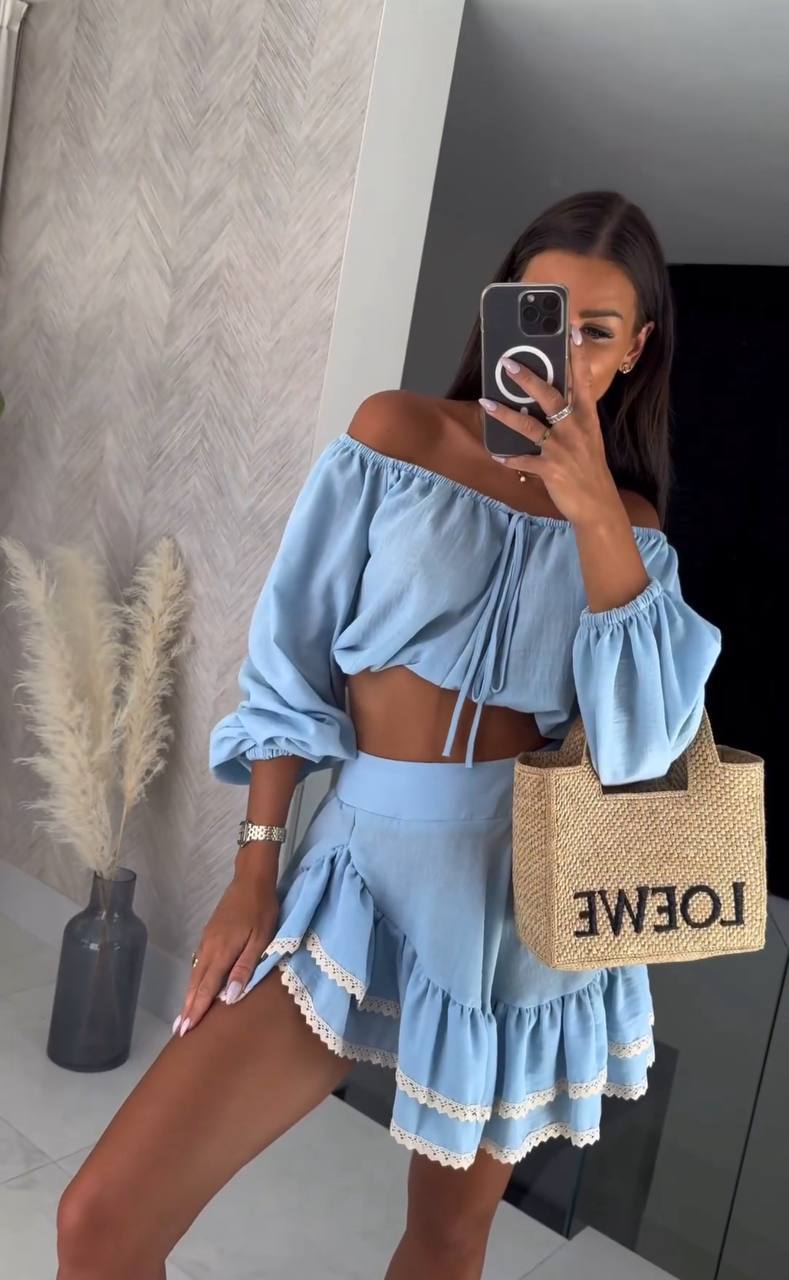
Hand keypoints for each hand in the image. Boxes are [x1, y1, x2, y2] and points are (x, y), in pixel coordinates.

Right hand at [171, 875, 279, 1036]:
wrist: (251, 880)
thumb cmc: (261, 910)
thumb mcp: (261, 939)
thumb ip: (245, 968)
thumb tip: (229, 998)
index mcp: (221, 951)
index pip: (206, 988)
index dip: (197, 1010)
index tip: (186, 1030)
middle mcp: (209, 948)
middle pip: (196, 983)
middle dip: (187, 1007)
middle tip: (179, 1031)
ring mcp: (207, 940)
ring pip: (196, 973)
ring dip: (189, 995)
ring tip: (184, 1015)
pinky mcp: (210, 934)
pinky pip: (199, 963)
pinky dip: (195, 980)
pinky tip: (196, 987)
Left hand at [480, 324, 619, 526]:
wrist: (598, 504)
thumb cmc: (590, 468)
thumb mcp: (588, 438)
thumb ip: (572, 418)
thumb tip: (551, 400)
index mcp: (586, 419)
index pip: (582, 382)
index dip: (578, 357)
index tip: (573, 333)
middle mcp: (575, 430)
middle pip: (550, 397)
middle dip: (527, 379)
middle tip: (508, 363)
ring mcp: (562, 450)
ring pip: (530, 426)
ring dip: (505, 414)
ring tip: (486, 402)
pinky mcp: (551, 469)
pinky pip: (524, 461)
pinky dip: (509, 458)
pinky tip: (496, 454)